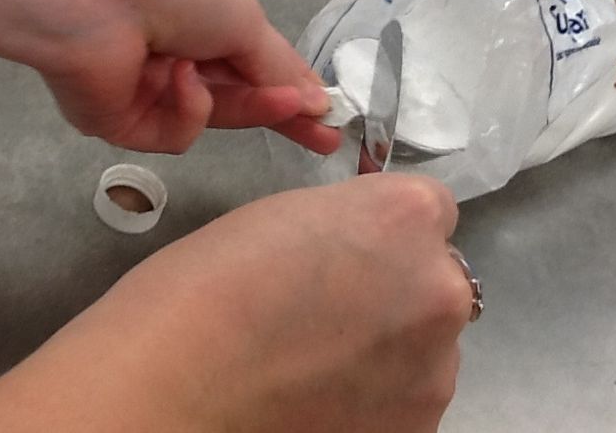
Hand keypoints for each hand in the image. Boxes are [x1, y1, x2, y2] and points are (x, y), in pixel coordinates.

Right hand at [0, 173, 471, 431]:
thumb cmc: (205, 287)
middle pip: (436, 275)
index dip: (384, 226)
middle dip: (394, 285)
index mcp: (403, 217)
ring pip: (425, 342)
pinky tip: (316, 399)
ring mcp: (435, 369)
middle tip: (326, 310)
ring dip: (389, 343)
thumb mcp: (279, 217)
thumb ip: (341, 226)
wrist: (175, 389)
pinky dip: (375, 396)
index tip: (347, 247)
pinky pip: (407, 396)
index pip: (430, 205)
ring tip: (314, 365)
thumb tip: (358, 251)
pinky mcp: (418, 431)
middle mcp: (440, 289)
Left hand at [37, 0, 339, 153]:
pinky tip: (179, 77)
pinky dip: (185, 109)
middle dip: (276, 112)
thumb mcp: (243, 18)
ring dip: (234, 104)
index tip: (328, 117)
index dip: (289, 92)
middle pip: (232, 101)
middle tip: (323, 135)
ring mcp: (141, 90)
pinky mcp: (115, 122)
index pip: (250, 66)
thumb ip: (277, 66)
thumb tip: (315, 99)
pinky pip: (171, 133)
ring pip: (206, 119)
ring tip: (242, 83)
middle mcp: (171, 54)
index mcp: (199, 20)